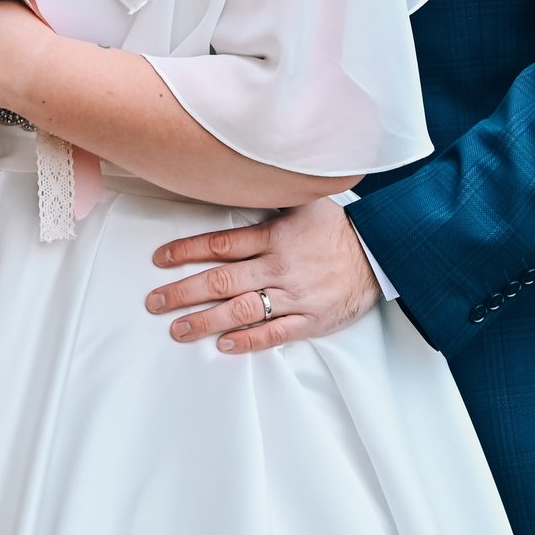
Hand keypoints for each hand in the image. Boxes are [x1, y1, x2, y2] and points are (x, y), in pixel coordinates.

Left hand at [145, 196, 379, 353]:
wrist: (380, 255)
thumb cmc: (337, 230)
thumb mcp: (302, 205)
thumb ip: (267, 206)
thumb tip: (234, 189)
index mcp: (274, 236)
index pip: (220, 244)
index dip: (186, 251)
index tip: (160, 259)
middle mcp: (279, 266)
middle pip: (220, 280)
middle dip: (182, 292)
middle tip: (154, 302)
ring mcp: (294, 295)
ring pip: (240, 310)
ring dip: (204, 321)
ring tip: (177, 329)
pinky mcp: (309, 320)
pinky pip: (273, 334)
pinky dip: (247, 341)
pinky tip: (223, 345)